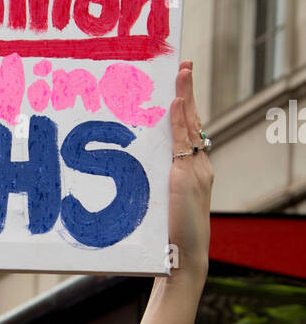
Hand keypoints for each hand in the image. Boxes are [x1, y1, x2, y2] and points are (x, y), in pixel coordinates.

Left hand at [167, 61, 212, 275]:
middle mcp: (199, 168)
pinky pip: (183, 143)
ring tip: (183, 72)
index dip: (186, 108)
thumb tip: (124, 180)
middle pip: (194, 123)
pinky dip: (180, 121)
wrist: (183, 258)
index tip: (180, 86)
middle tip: (185, 66)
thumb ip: (152, 186)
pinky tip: (174, 102)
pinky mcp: (187, 178)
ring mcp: (196, 172)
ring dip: (186, 98)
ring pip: (191, 127)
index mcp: (193, 172)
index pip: (189, 133)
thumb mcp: (159, 205)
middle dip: (190, 93)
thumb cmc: (167, 237)